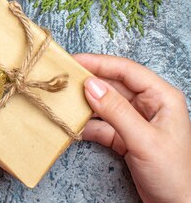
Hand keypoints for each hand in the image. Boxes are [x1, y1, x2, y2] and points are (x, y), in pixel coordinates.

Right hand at [74, 54, 190, 202]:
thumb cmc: (173, 174)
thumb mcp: (144, 140)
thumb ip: (116, 111)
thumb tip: (90, 85)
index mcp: (162, 97)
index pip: (126, 70)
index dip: (99, 63)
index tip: (74, 61)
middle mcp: (149, 104)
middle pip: (113, 85)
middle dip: (88, 84)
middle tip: (62, 80)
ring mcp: (136, 120)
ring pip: (104, 104)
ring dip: (84, 106)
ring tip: (63, 103)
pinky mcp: (125, 137)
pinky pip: (101, 125)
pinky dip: (87, 126)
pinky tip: (73, 127)